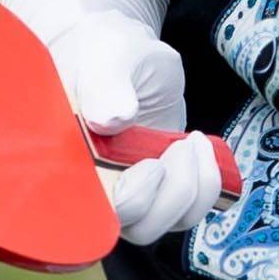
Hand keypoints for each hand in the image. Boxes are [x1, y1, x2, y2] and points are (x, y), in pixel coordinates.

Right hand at [45, 10, 228, 249]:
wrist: (122, 55)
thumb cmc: (105, 51)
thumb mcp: (108, 55)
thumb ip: (106, 82)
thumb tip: (111, 119)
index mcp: (70, 164)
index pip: (95, 213)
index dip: (131, 201)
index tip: (151, 166)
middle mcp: (97, 188)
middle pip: (137, 228)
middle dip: (172, 195)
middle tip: (181, 146)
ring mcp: (130, 192)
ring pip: (166, 223)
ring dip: (195, 188)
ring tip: (192, 141)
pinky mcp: (160, 188)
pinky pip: (188, 209)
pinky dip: (207, 184)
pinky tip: (199, 146)